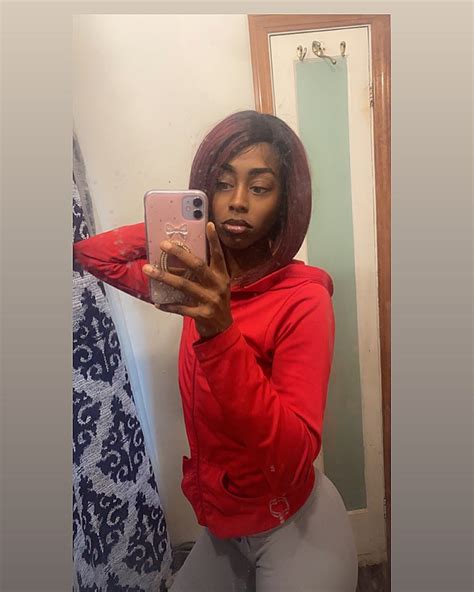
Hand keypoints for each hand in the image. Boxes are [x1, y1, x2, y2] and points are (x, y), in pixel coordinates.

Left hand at [142, 222, 232, 339]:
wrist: (222, 328)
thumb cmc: (215, 301)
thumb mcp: (217, 285)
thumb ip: (206, 272)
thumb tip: (183, 257)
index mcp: (222, 276)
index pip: (218, 255)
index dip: (214, 240)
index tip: (207, 224)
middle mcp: (217, 286)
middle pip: (197, 266)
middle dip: (180, 254)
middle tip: (164, 244)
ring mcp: (209, 300)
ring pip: (183, 285)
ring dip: (164, 277)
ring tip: (148, 269)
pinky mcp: (201, 314)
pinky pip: (180, 308)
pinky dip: (168, 305)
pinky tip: (157, 302)